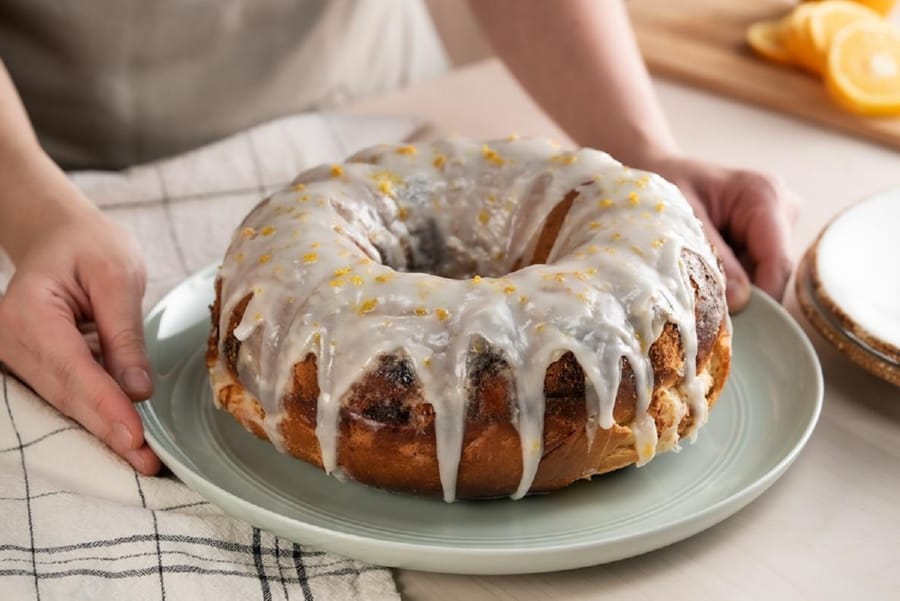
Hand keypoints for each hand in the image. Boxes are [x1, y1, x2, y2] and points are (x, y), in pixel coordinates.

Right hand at [0, 204, 160, 473]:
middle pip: (65, 395)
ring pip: (64, 402)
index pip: (72, 370)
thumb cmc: (88, 246)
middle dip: (109, 431)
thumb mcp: (117, 273)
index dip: (105, 407)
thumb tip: (137, 389)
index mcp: (28, 311)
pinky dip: (96, 415)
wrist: (58, 235)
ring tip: (143, 459)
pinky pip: (65, 394)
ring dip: (104, 431)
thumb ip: (125, 333)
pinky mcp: (31, 365)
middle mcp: (11, 339)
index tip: (135, 437)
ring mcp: (15, 355)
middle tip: (148, 463)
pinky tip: (125, 436)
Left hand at [643, 155, 798, 311]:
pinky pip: (752, 272)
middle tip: (706, 316)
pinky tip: (704, 277)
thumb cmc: (666, 184)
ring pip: (763, 276)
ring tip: (696, 288)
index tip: (734, 326)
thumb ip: (713, 259)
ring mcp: (776, 224)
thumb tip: (741, 304)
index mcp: (764, 195)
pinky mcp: (764, 238)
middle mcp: (781, 208)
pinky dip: (729, 282)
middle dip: (744, 296)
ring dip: (734, 289)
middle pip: (773, 272)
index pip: (777, 261)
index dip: (761, 298)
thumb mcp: (682, 219)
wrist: (659, 169)